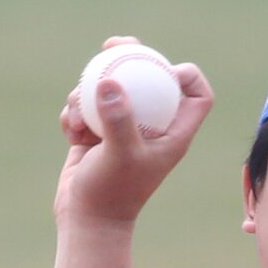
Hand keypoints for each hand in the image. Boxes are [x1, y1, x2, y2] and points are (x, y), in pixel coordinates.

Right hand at [56, 36, 213, 228]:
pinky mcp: (96, 134)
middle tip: (112, 46)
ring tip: (78, 112)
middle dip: (132, 56)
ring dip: (89, 91)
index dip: (187, 74)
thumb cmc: (111, 193)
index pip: (197, 95)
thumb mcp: (118, 154)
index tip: (162, 67)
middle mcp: (151, 128)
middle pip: (152, 78)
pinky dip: (74, 112)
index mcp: (173, 133)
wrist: (85, 221)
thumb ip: (118, 119)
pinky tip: (69, 129)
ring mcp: (123, 129)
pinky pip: (86, 107)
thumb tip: (109, 80)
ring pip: (112, 89)